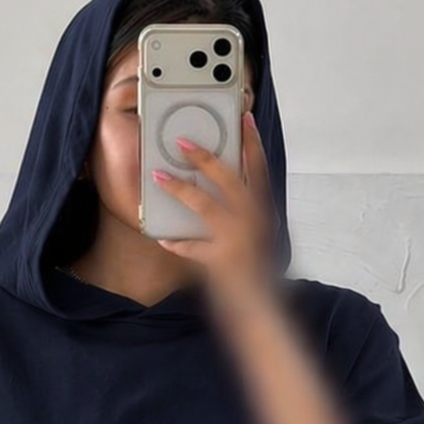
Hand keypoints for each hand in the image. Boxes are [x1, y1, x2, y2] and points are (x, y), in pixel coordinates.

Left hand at [150, 112, 280, 309]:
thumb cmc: (255, 269)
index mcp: (264, 212)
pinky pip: (192, 247)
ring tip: (159, 177)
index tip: (244, 118)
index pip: (260, 169)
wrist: (259, 306)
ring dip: (180, 189)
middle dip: (205, 158)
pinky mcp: (220, 262)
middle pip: (229, 179)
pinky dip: (176, 242)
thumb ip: (245, 211)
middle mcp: (253, 222)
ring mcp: (237, 241)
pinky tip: (162, 236)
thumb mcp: (258, 234)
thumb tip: (224, 184)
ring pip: (205, 206)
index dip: (252, 142)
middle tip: (183, 142)